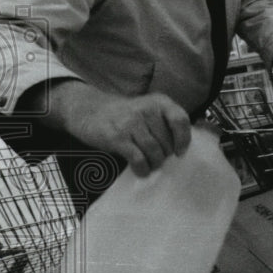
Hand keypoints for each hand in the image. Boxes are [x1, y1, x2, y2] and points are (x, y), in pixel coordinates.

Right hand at [43, 81, 191, 176]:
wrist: (89, 110)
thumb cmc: (125, 114)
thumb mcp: (148, 109)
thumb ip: (165, 122)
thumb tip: (182, 147)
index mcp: (159, 101)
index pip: (181, 120)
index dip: (183, 139)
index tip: (180, 152)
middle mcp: (147, 109)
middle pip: (167, 141)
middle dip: (165, 155)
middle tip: (159, 159)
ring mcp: (131, 122)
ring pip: (154, 151)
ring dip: (155, 163)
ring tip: (151, 165)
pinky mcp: (117, 137)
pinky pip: (138, 158)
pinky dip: (142, 168)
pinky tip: (141, 170)